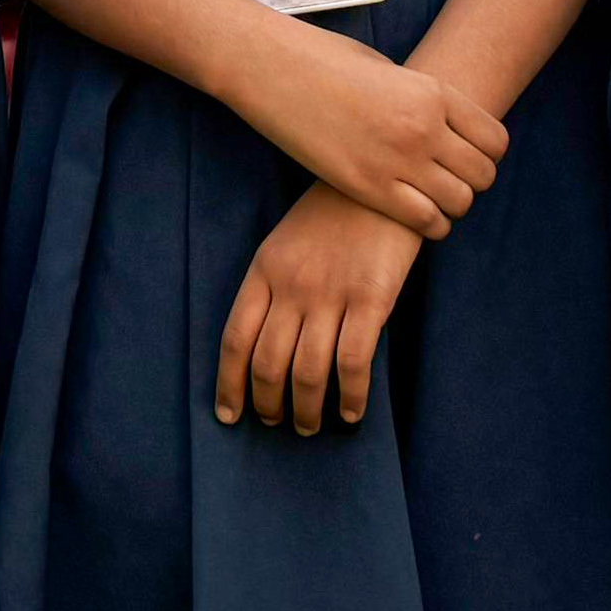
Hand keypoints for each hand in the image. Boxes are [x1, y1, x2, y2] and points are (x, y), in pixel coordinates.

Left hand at [216, 182, 428, 431]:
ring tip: (309, 427)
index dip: (229, 383)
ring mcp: (330, 294)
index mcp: (264, 270)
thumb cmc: (332, 216)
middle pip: (268, 363)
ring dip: (306, 411)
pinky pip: (353, 363)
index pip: (235, 338)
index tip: (229, 415)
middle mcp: (291, 287)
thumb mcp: (286, 244)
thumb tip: (265, 346)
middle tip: (277, 424)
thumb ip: (273, 288)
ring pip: (307, 372)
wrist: (381, 183)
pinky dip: (350, 397)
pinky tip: (351, 414)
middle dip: (268, 404)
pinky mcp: (370, 299)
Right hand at [231, 19, 504, 238]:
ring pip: (461, 202)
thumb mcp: (386, 70)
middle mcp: (425, 126)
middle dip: (472, 182)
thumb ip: (419, 99)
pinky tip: (412, 213)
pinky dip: (428, 223)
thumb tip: (439, 126)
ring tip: (430, 199)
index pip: (495, 139)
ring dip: (451, 205)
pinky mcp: (369, 186)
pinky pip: (426, 221)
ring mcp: (399, 158)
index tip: (468, 157)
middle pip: (484, 175)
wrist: (271, 67)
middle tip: (449, 181)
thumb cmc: (323, 61)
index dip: (487, 154)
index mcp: (433, 91)